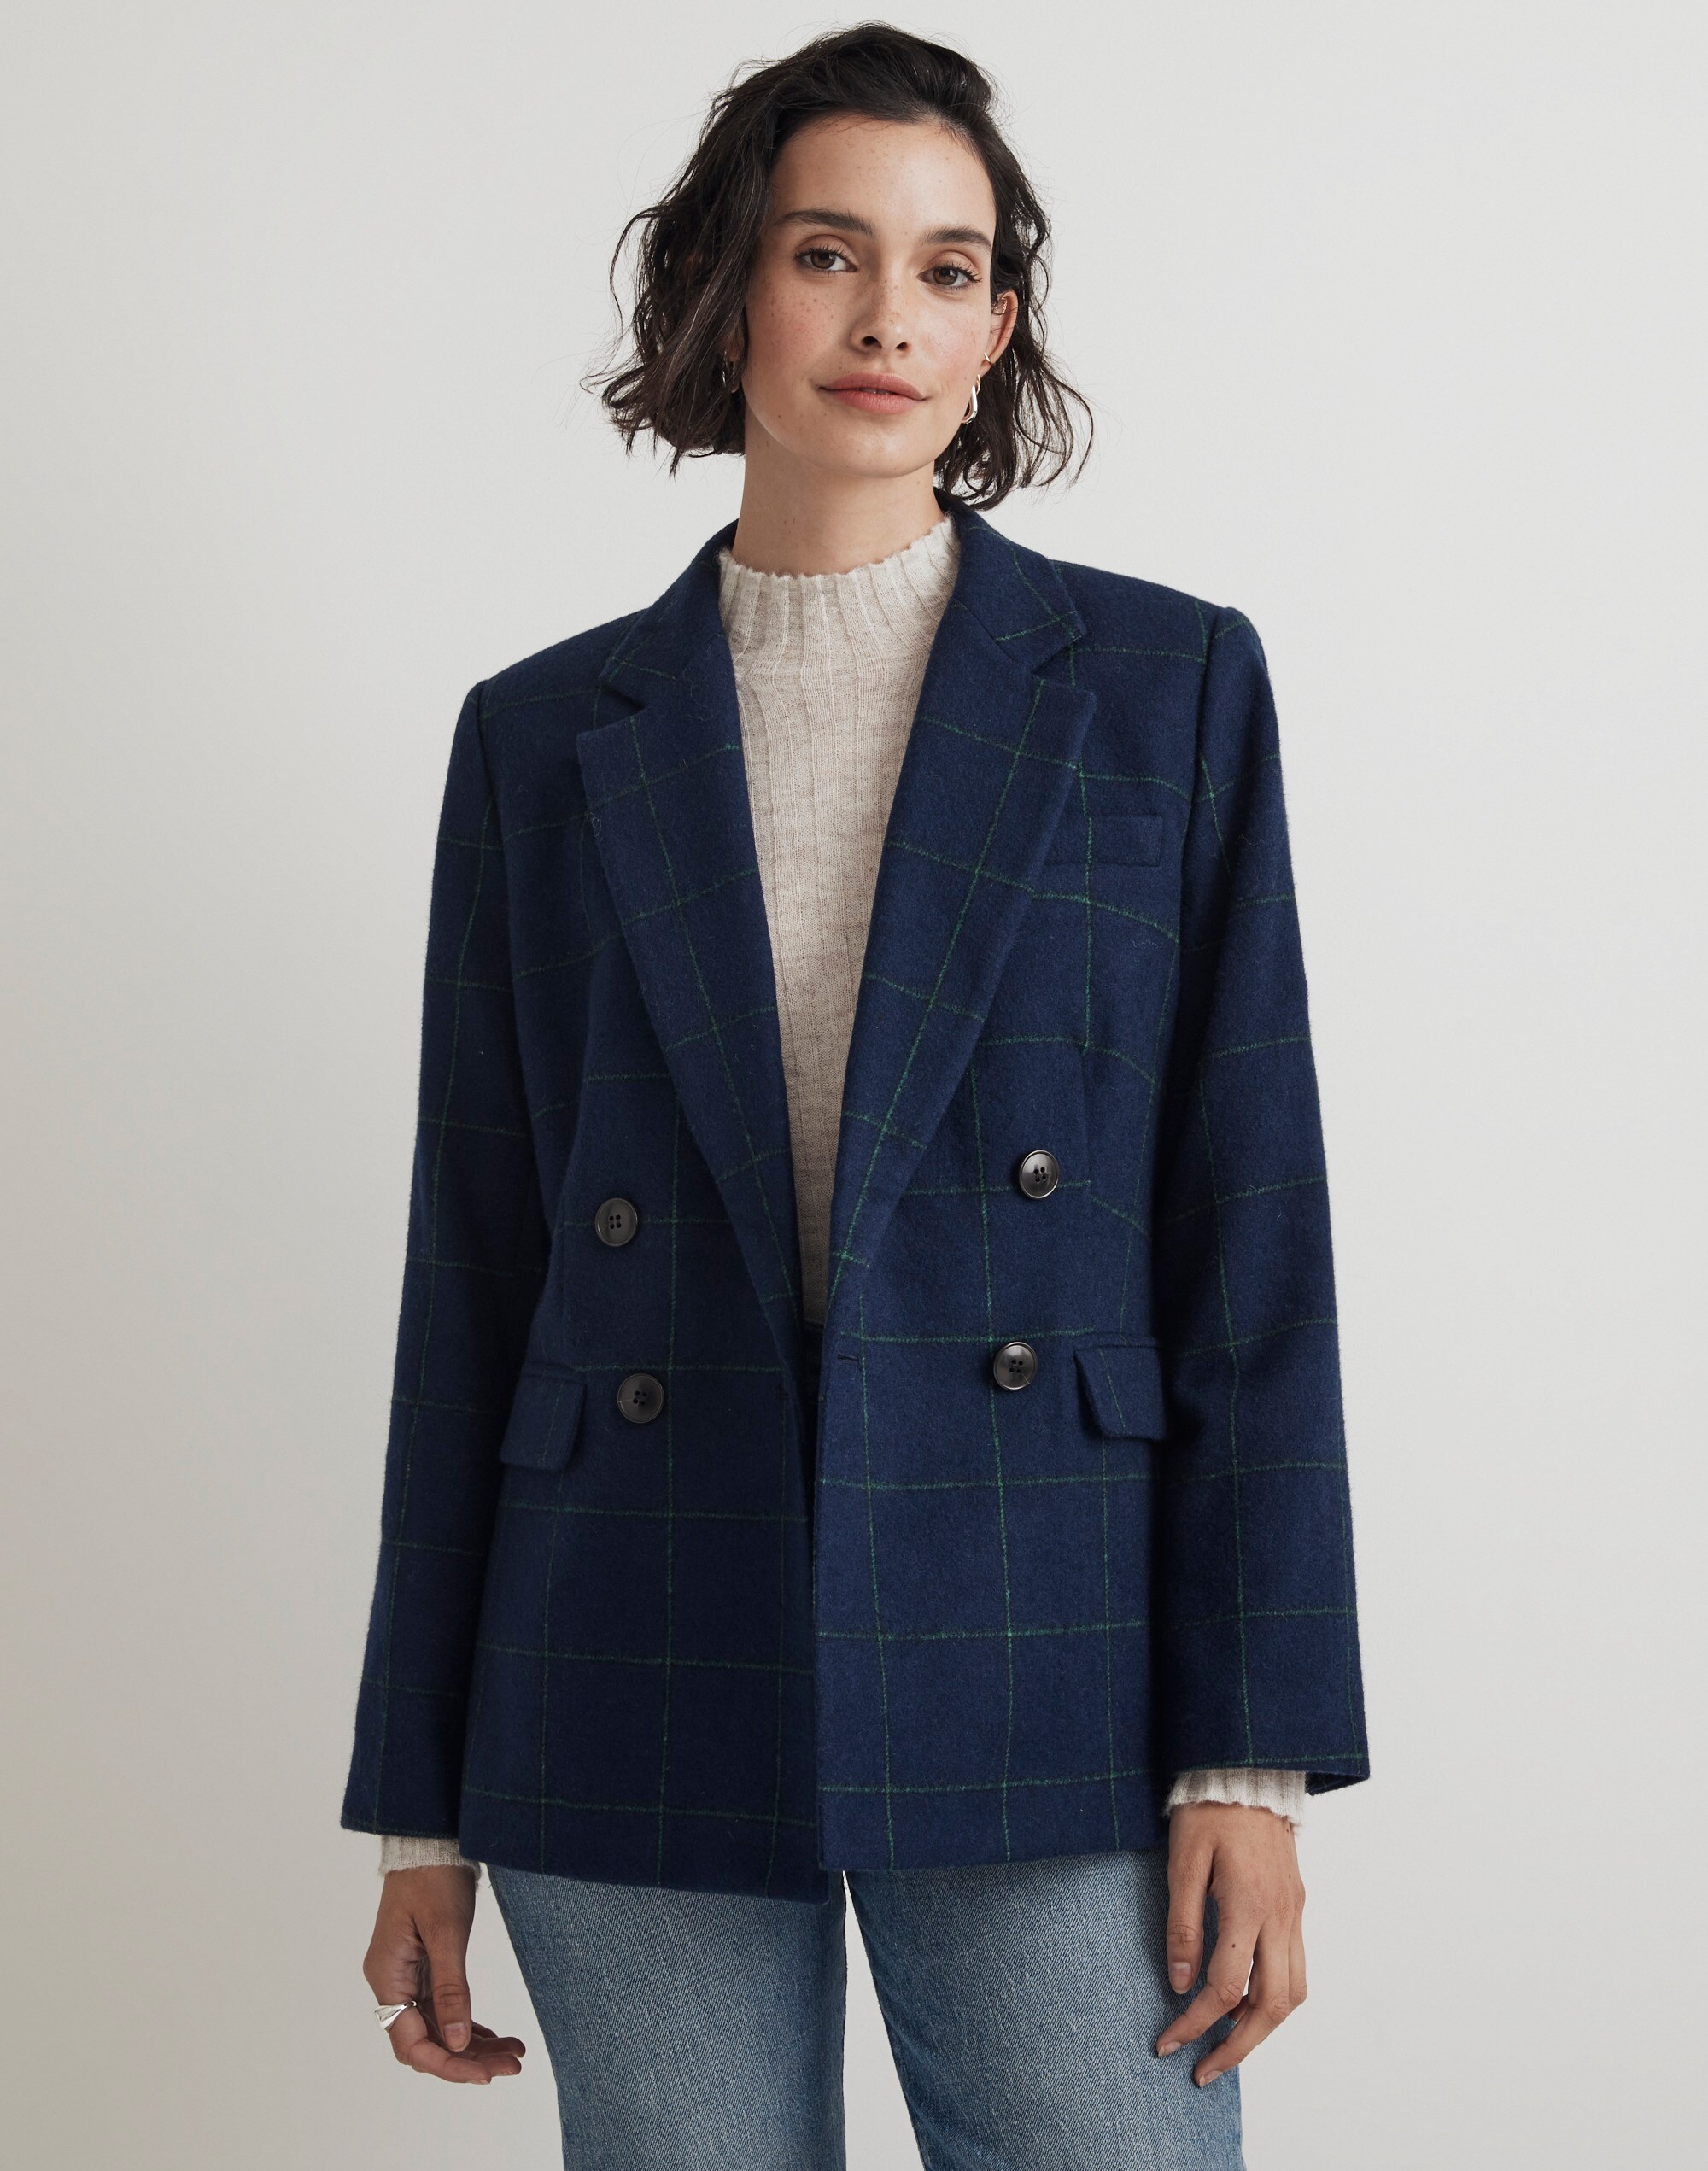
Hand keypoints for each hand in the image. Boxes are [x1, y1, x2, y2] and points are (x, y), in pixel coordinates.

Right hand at [363, 1865, 526, 2083]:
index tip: (486, 2075)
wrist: (431, 1838)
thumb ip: (451, 1989)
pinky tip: (496, 2037)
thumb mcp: (446, 1931)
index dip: (449, 2063)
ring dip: (474, 2045)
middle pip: (426, 2041)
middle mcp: (392, 1982)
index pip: (412, 2043)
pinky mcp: (424, 1966)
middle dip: (468, 2059)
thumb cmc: (433, 1876)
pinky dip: (470, 2024)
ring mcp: (407, 1975)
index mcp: (387, 1977)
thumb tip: (458, 2042)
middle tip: (512, 2065)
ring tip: (514, 2055)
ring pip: (439, 2028)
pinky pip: (444, 2008)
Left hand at [1155, 1800, 1306, 2085]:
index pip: (1225, 1988)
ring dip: (1262, 2028)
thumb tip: (1181, 1984)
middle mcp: (1280, 1916)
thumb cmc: (1209, 1810)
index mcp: (1248, 1905)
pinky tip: (1247, 2002)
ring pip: (1293, 1993)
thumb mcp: (1182, 1862)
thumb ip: (1183, 1925)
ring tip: (1226, 2044)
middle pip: (1271, 2006)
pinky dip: (1275, 1996)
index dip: (1194, 2023)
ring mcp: (1294, 1912)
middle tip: (1203, 2069)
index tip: (1167, 2042)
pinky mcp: (1297, 1906)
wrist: (1248, 1770)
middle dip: (1237, 2047)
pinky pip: (1297, 1967)